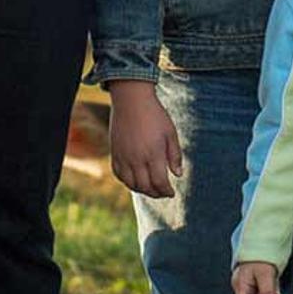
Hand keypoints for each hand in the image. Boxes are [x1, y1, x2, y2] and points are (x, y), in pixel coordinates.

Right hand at [106, 82, 183, 198]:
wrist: (131, 100)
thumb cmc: (155, 114)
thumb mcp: (170, 133)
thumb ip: (174, 155)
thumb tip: (178, 175)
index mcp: (153, 153)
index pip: (159, 182)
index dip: (166, 191)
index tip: (172, 192)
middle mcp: (136, 158)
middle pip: (145, 187)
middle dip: (156, 193)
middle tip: (163, 193)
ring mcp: (123, 156)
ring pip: (131, 184)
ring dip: (142, 190)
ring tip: (150, 188)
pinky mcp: (114, 153)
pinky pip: (119, 174)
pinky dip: (127, 181)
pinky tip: (135, 180)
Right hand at [232, 261, 280, 293]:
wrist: (260, 245)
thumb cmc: (260, 258)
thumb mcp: (266, 274)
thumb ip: (267, 291)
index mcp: (240, 285)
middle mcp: (240, 287)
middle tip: (275, 292)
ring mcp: (244, 286)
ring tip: (273, 282)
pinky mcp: (250, 284)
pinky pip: (259, 293)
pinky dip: (267, 291)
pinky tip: (272, 282)